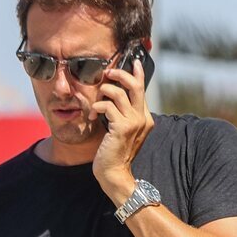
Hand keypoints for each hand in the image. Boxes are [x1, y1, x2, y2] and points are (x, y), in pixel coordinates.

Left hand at [91, 57, 153, 205]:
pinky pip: (106, 106)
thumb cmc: (114, 153)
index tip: (133, 62)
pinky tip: (92, 117)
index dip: (137, 73)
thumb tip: (116, 94)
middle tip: (108, 72)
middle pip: (135, 85)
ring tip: (96, 104)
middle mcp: (142, 118)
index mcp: (145, 118)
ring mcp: (133, 122)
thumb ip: (123, 114)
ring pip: (117, 92)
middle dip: (120, 74)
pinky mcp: (122, 127)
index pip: (142, 89)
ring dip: (102, 93)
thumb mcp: (122, 130)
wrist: (114, 174)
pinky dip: (96, 108)